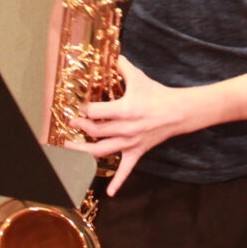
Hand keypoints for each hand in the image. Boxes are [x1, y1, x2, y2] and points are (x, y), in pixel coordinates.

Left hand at [65, 55, 199, 195]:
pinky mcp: (137, 152)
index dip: (83, 108)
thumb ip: (122, 66)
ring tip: (68, 149)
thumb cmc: (157, 93)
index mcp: (124, 109)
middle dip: (79, 127)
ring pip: (101, 152)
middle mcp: (125, 128)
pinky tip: (109, 193)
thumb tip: (111, 54)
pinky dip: (117, 182)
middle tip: (71, 123)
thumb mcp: (138, 77)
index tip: (78, 105)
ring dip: (82, 152)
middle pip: (94, 132)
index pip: (95, 111)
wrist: (179, 112)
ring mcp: (130, 143)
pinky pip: (126, 170)